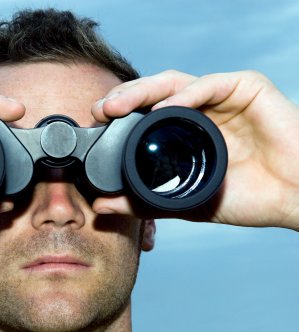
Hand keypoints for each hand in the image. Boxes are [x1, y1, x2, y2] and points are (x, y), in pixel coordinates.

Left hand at [91, 70, 298, 230]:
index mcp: (185, 129)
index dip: (119, 116)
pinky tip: (165, 107)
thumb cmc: (245, 197)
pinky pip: (210, 85)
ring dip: (143, 91)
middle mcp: (200, 109)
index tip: (95, 124)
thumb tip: (100, 206)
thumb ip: (143, 203)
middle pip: (154, 94)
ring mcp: (222, 97)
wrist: (294, 198)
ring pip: (175, 83)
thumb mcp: (183, 201)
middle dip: (123, 98)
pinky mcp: (247, 87)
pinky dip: (186, 95)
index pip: (144, 113)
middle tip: (100, 110)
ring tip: (118, 105)